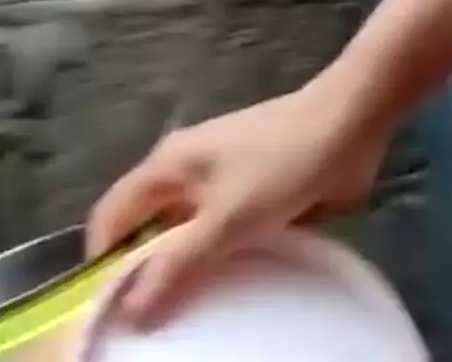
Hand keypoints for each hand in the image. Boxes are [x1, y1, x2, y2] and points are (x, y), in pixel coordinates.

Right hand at [86, 78, 385, 325]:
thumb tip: (129, 311)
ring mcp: (221, 182)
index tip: (110, 315)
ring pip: (186, 236)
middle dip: (145, 274)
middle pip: (146, 229)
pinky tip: (231, 294)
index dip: (102, 264)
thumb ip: (178, 263)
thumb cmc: (282, 163)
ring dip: (187, 271)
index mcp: (166, 165)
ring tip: (189, 320)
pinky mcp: (253, 193)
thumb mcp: (228, 218)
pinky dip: (221, 262)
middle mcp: (185, 173)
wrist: (349, 123)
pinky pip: (223, 236)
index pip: (110, 217)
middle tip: (153, 327)